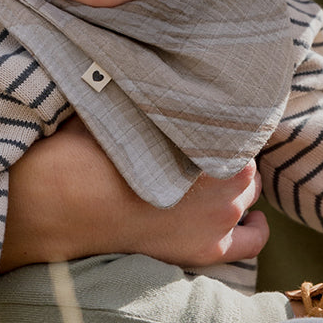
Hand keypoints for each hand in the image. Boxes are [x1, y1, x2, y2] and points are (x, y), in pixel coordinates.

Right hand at [1, 116, 268, 270]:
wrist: (67, 203)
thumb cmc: (92, 148)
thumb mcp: (122, 101)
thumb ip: (150, 93)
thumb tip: (154, 72)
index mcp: (216, 135)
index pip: (237, 124)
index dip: (218, 124)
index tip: (202, 121)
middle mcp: (230, 176)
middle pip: (244, 158)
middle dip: (227, 152)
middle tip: (198, 150)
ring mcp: (222, 216)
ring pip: (248, 193)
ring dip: (235, 185)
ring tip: (212, 180)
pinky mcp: (208, 249)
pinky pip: (253, 241)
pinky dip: (254, 229)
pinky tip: (249, 220)